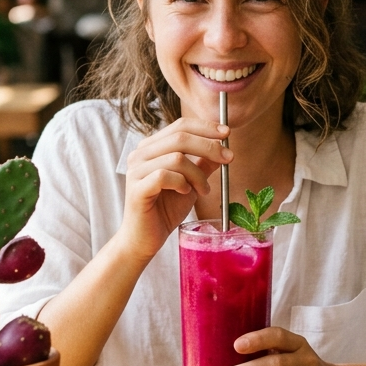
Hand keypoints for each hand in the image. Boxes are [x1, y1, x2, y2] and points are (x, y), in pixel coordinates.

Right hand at [117, 117, 231, 259]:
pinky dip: (181, 183)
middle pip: (180, 137)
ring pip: (176, 158)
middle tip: (229, 158)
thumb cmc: (166, 210)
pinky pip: (164, 176)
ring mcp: (136, 170)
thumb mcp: (191, 183)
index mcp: (152, 147)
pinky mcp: (137, 188)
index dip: (205, 127)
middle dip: (209, 147)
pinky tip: (185, 193)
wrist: (145, 239)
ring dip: (197, 175)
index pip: (180, 126)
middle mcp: (140, 154)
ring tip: (203, 191)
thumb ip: (203, 164)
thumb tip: (223, 148)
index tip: (227, 133)